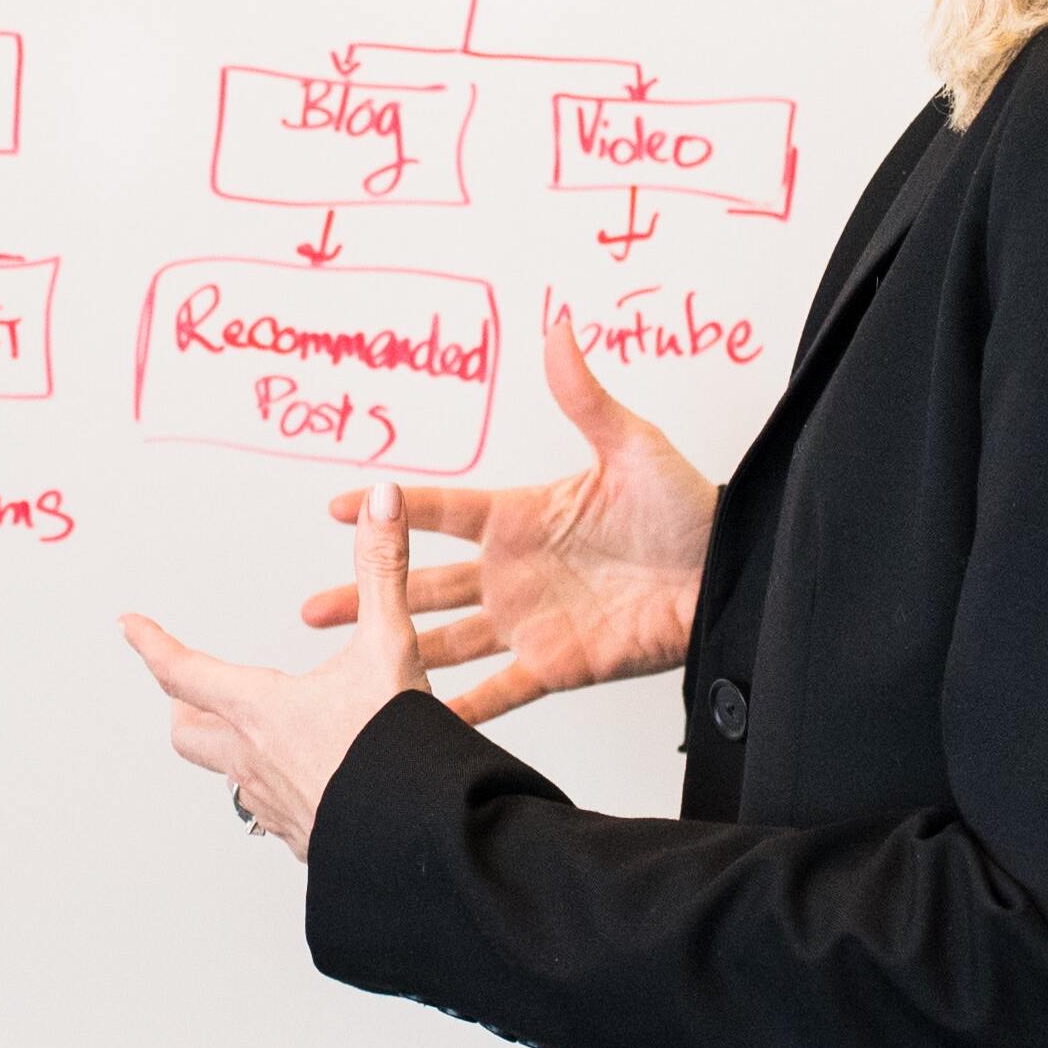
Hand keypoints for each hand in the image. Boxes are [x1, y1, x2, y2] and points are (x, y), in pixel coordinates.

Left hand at [122, 477, 426, 857]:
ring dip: (230, 752)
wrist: (424, 841)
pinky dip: (277, 790)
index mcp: (259, 710)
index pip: (182, 671)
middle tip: (181, 688)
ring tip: (250, 734)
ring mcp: (276, 807)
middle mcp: (253, 761)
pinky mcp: (306, 841)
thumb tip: (382, 502)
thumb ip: (383, 571)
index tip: (128, 625)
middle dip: (181, 706)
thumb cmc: (399, 749)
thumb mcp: (392, 646)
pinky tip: (307, 783)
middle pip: (188, 733)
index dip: (151, 644)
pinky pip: (272, 814)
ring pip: (229, 778)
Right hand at [298, 313, 716, 725]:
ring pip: (445, 640)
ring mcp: (530, 622)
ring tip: (347, 663)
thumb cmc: (691, 510)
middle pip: (424, 585)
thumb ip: (584, 396)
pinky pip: (500, 692)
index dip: (389, 510)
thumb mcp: (632, 447)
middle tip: (315, 607)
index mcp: (521, 518)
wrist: (732, 577)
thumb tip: (559, 327)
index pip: (441, 512)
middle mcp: (514, 573)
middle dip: (367, 593)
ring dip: (397, 649)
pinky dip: (460, 709)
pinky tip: (420, 720)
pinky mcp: (557, 665)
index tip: (341, 507)